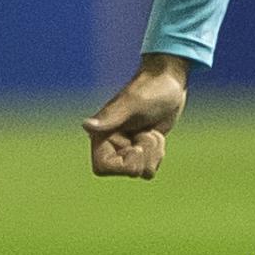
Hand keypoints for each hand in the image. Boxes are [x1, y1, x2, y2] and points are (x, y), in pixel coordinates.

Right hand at [84, 54, 191, 178]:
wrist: (169, 82)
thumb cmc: (150, 89)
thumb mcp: (131, 104)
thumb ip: (110, 118)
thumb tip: (85, 126)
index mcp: (101, 134)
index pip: (102, 168)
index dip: (123, 165)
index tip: (137, 148)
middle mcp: (111, 144)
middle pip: (127, 171)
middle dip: (144, 154)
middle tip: (147, 132)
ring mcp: (128, 148)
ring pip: (141, 172)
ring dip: (154, 152)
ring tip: (152, 131)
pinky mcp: (143, 150)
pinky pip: (150, 168)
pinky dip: (158, 154)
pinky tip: (156, 135)